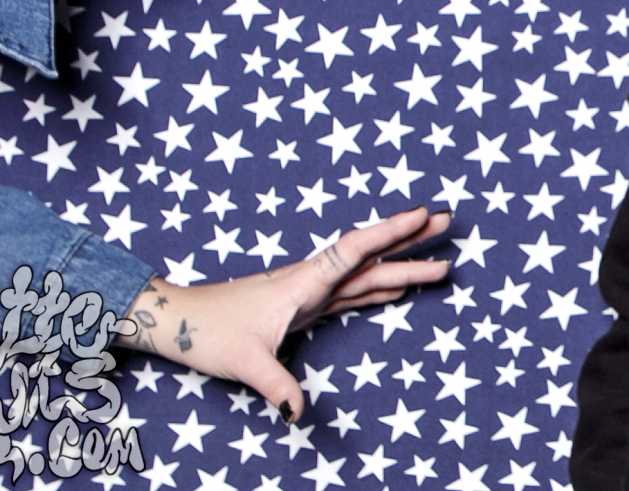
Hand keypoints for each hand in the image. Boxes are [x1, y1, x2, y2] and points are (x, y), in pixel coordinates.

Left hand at [116, 206, 451, 420]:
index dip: (390, 232)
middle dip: (409, 240)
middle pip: (370, 256)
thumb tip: (298, 413)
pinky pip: (351, 292)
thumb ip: (275, 384)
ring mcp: (310, 291)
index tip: (421, 214)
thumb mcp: (243, 362)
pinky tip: (395, 289)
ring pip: (365, 273)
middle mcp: (312, 280)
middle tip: (448, 222)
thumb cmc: (209, 333)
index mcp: (304, 282)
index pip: (354, 250)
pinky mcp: (305, 305)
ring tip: (438, 260)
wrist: (180, 321)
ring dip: (401, 264)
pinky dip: (378, 287)